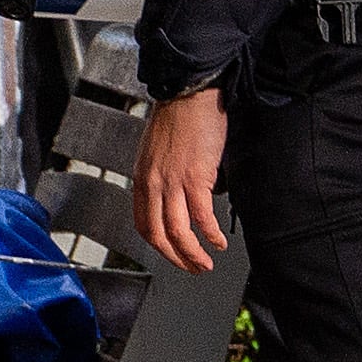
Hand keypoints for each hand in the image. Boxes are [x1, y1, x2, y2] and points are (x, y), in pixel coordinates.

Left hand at [132, 88, 229, 274]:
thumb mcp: (157, 152)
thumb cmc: (177, 117)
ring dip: (193, 253)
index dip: (157, 245)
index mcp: (141, 178)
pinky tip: (219, 241)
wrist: (189, 93)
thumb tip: (173, 196)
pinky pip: (201, 216)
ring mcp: (172, 181)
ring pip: (178, 231)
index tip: (171, 254)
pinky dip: (210, 234)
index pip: (142, 223)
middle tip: (191, 268)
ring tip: (206, 263)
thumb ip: (160, 176)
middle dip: (175, 258)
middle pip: (158, 234)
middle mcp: (152, 182)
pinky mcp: (195, 176)